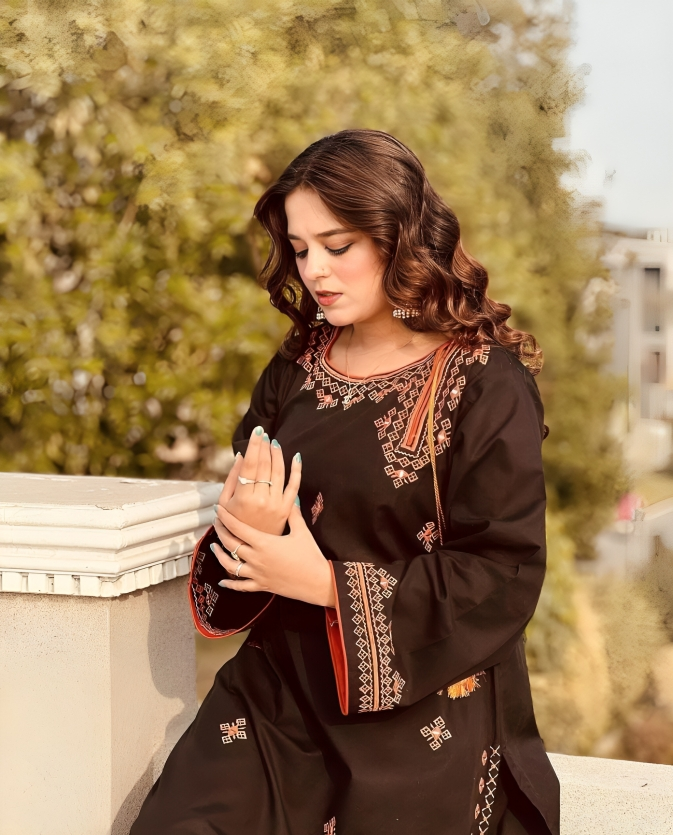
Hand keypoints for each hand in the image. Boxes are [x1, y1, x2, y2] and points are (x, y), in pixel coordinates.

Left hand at [211, 502, 335, 607]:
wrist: (317, 582)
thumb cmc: (310, 556)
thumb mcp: (302, 531)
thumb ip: (293, 514)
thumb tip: (291, 499)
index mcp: (264, 543)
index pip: (238, 527)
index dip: (226, 517)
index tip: (218, 509)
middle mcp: (256, 558)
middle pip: (230, 544)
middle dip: (220, 531)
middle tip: (216, 523)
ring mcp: (257, 574)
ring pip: (230, 565)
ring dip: (220, 555)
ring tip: (214, 547)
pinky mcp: (262, 585)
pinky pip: (241, 586)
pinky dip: (230, 584)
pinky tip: (222, 581)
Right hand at [216, 426, 301, 534]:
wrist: (250, 547)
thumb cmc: (234, 523)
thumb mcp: (225, 502)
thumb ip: (231, 478)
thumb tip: (240, 456)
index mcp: (244, 497)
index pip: (250, 464)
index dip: (254, 446)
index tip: (257, 432)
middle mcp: (262, 499)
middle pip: (265, 466)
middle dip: (265, 447)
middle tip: (265, 434)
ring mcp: (276, 504)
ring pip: (280, 473)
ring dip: (278, 455)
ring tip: (274, 443)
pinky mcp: (286, 509)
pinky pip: (294, 486)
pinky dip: (296, 471)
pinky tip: (296, 458)